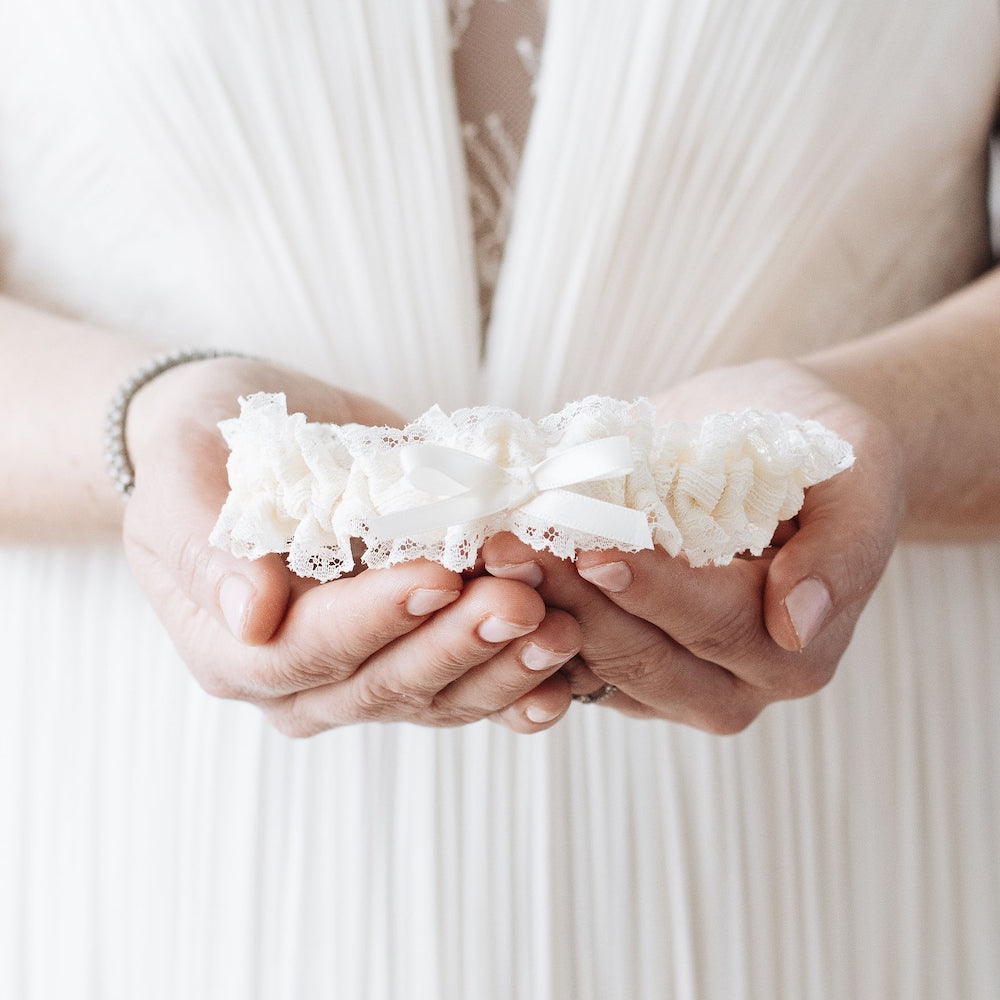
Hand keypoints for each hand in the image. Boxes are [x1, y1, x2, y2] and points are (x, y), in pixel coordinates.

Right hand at [121, 356, 578, 734]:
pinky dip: (521, 685)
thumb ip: (204, 545)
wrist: (245, 447)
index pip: (307, 650)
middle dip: (457, 646)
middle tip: (520, 601)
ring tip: (560, 628)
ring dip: (504, 669)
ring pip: (438, 697)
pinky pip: (470, 689)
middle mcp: (302, 680)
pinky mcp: (415, 654)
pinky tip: (567, 673)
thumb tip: (248, 615)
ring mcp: (364, 672)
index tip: (437, 577)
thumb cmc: (205, 451)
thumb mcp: (181, 475)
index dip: (375, 620)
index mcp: (235, 647)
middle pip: (383, 685)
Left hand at [483, 359, 904, 731]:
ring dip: (534, 611)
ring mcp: (668, 683)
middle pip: (642, 656)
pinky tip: (482, 574)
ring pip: (592, 663)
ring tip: (488, 553)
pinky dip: (523, 620)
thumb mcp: (861, 478)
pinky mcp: (619, 664)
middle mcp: (731, 685)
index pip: (713, 626)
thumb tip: (797, 623)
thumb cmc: (821, 451)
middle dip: (574, 600)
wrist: (778, 448)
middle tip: (512, 545)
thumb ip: (845, 551)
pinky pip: (565, 658)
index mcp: (793, 651)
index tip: (594, 547)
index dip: (653, 590)